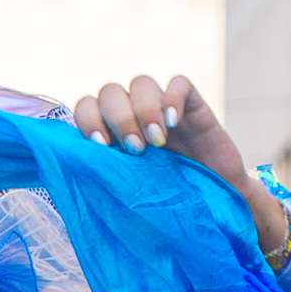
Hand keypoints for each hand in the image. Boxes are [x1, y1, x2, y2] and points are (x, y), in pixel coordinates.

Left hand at [72, 74, 290, 256]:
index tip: (101, 147)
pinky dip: (172, 98)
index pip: (87, 107)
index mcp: (112, 133)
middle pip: (111, 92)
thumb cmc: (167, 202)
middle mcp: (134, 115)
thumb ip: (105, 176)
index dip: (88, 120)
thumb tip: (75, 172)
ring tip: (157, 142)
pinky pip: (179, 83)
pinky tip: (173, 123)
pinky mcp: (193, 106)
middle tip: (134, 149)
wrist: (214, 208)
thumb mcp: (129, 191)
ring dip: (144, 109)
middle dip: (118, 118)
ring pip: (141, 83)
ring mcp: (162, 108)